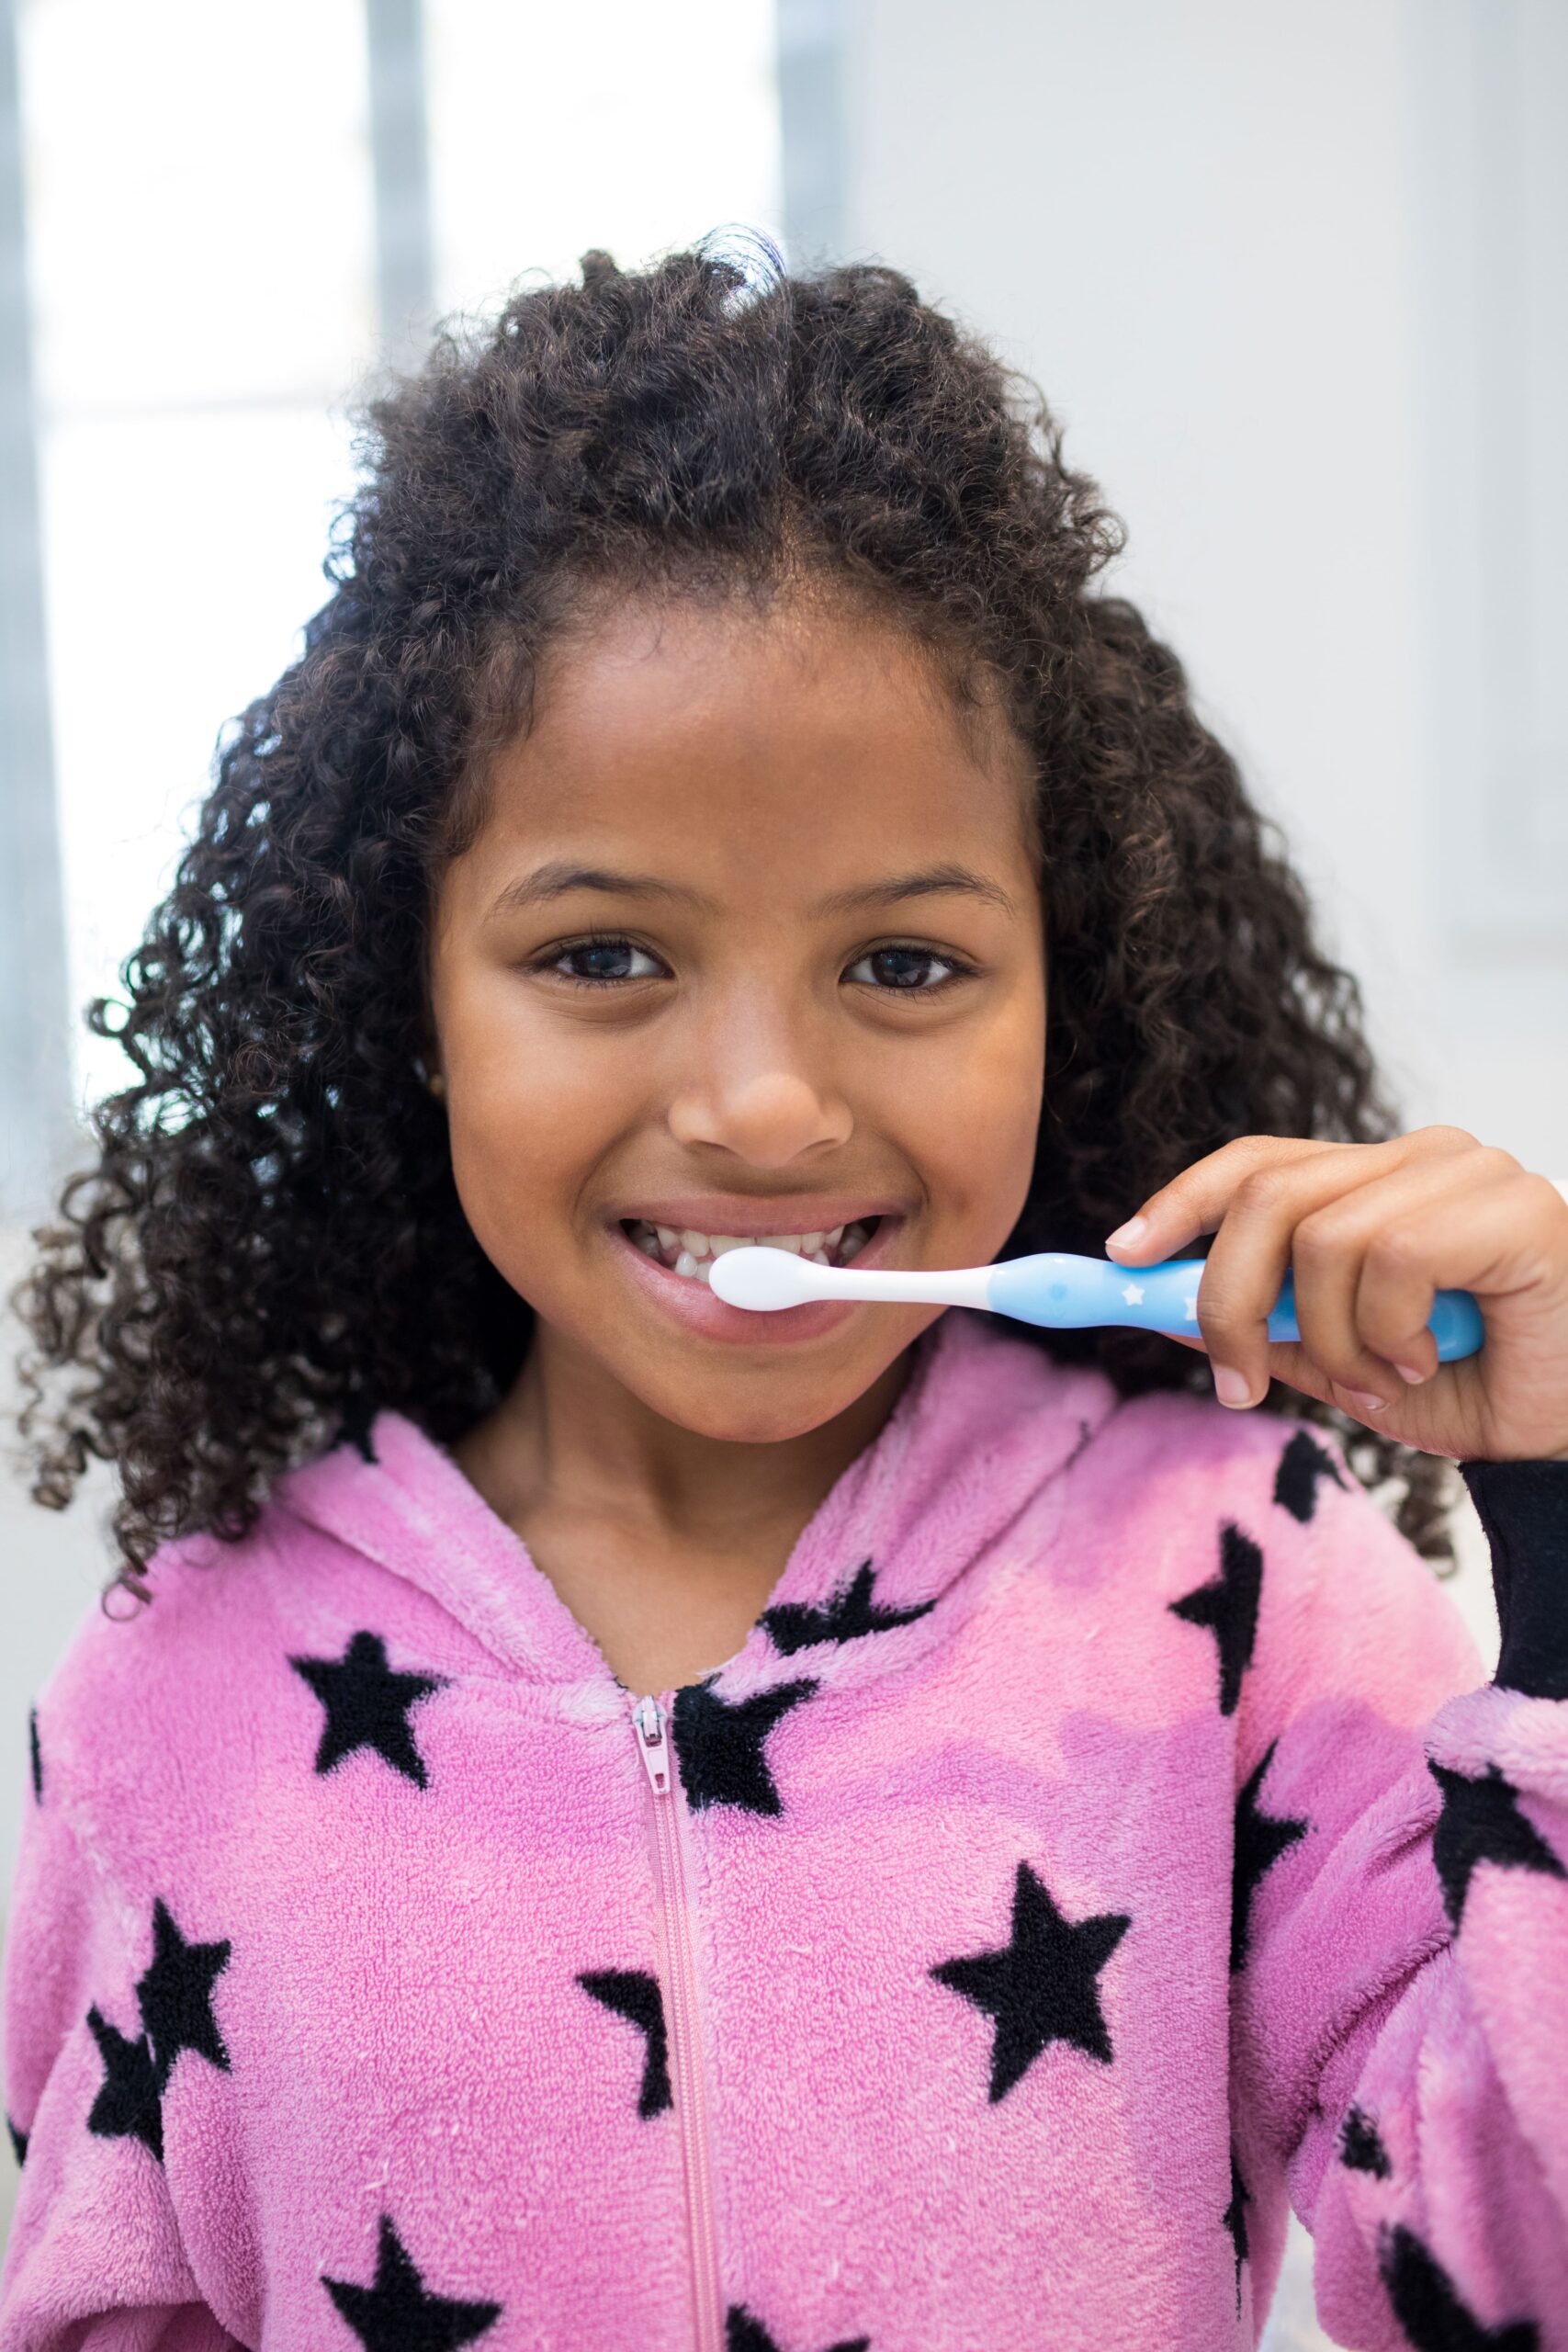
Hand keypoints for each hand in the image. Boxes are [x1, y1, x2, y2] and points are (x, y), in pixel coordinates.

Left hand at [1105, 1128, 1567, 1461]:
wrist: (1566, 1436)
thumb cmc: (1471, 1389)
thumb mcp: (1338, 1366)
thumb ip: (1261, 1329)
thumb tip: (1156, 1307)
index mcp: (1374, 1180)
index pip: (1257, 1161)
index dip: (1180, 1202)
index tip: (1122, 1255)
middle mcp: (1419, 1157)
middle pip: (1267, 1193)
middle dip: (1227, 1298)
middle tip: (1239, 1386)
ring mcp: (1468, 1173)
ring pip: (1321, 1236)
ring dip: (1329, 1339)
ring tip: (1380, 1380)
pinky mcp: (1513, 1207)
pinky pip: (1392, 1258)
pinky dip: (1388, 1330)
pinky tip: (1425, 1359)